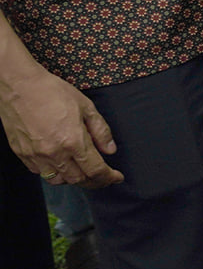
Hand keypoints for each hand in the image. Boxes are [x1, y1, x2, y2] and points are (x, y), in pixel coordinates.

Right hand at [0, 69, 122, 187]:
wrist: (20, 86)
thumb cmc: (52, 91)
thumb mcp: (86, 106)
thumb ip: (100, 131)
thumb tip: (110, 150)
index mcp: (72, 141)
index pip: (95, 170)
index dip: (109, 177)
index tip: (117, 177)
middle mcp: (53, 153)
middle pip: (78, 180)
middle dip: (95, 181)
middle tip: (104, 176)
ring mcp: (35, 155)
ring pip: (58, 180)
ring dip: (73, 179)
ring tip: (83, 171)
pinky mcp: (22, 154)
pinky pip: (40, 172)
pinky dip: (53, 172)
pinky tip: (61, 163)